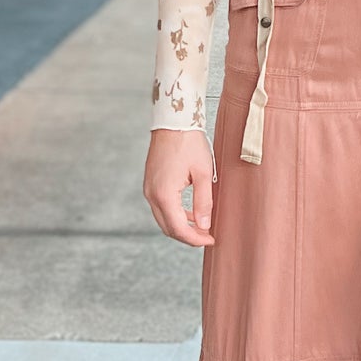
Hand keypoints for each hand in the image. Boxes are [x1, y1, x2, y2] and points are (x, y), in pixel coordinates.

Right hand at [144, 127, 216, 246]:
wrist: (173, 120)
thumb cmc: (189, 142)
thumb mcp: (202, 173)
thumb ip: (204, 202)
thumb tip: (204, 226)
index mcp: (164, 195)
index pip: (178, 229)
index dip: (195, 239)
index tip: (211, 240)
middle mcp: (152, 194)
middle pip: (168, 227)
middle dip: (188, 236)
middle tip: (207, 236)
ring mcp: (149, 189)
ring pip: (163, 218)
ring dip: (181, 225)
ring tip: (202, 226)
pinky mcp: (151, 182)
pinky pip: (161, 206)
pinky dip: (175, 213)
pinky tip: (191, 211)